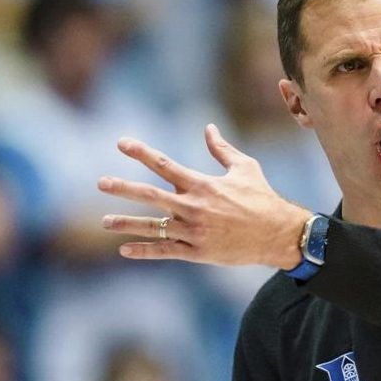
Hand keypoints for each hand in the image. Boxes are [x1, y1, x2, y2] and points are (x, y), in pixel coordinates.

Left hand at [99, 124, 311, 268]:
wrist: (279, 234)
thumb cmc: (263, 199)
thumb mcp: (245, 168)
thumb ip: (222, 149)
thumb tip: (208, 128)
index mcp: (202, 185)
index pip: (164, 165)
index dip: (141, 153)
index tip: (121, 143)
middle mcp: (194, 207)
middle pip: (150, 195)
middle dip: (123, 188)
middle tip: (101, 183)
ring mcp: (194, 231)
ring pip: (153, 226)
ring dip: (126, 223)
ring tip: (105, 221)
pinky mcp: (198, 252)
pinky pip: (165, 251)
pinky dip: (144, 251)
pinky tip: (125, 249)